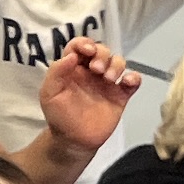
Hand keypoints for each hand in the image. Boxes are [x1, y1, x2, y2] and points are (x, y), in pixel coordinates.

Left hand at [36, 38, 137, 157]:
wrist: (74, 140)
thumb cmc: (59, 116)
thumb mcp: (49, 93)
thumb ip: (56, 72)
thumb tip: (72, 55)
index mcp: (73, 68)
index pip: (80, 46)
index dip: (85, 43)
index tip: (87, 52)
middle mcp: (91, 72)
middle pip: (102, 50)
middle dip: (102, 54)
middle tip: (97, 70)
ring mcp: (107, 83)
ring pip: (118, 62)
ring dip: (116, 64)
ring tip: (108, 79)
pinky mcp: (120, 96)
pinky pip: (132, 81)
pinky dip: (134, 77)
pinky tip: (127, 82)